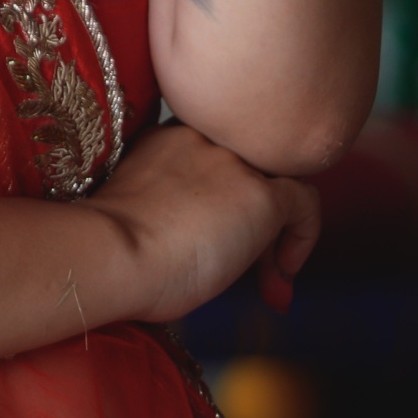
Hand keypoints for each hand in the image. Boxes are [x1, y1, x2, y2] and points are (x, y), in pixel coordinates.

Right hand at [84, 122, 320, 321]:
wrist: (111, 253)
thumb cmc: (111, 249)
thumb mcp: (142, 210)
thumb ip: (175, 207)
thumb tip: (208, 244)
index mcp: (167, 139)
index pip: (218, 160)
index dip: (226, 202)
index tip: (217, 242)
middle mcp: (205, 137)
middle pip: (251, 171)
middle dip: (254, 222)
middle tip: (252, 269)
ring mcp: (234, 162)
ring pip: (278, 185)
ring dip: (274, 233)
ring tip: (266, 280)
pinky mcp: (260, 194)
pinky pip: (306, 202)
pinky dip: (303, 237)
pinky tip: (282, 272)